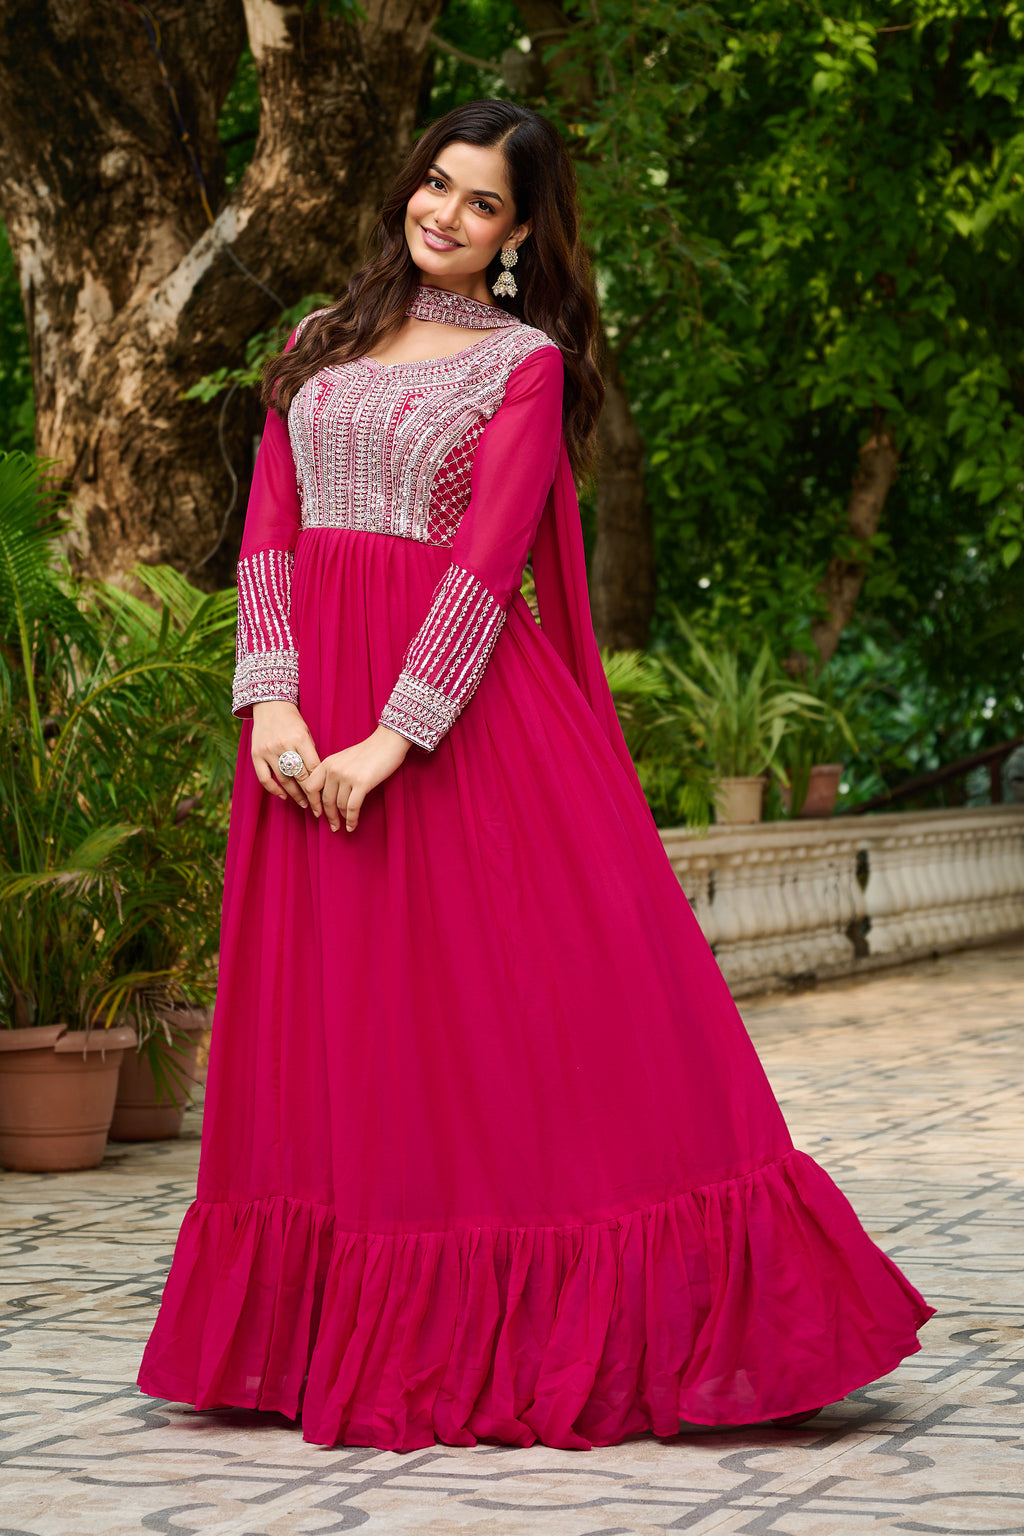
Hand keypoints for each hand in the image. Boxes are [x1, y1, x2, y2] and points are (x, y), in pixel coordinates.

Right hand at [251, 701, 323, 816]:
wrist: (270, 705)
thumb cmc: (293, 721)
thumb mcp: (306, 732)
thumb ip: (310, 753)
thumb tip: (319, 779)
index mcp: (300, 739)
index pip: (313, 768)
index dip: (320, 786)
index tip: (325, 797)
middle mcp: (284, 745)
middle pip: (300, 776)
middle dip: (310, 795)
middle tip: (317, 807)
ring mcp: (268, 751)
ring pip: (284, 780)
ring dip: (295, 795)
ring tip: (304, 804)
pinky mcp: (256, 754)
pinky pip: (265, 778)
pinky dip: (274, 790)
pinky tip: (284, 796)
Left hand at [304, 724, 410, 832]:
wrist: (388, 742)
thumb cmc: (369, 752)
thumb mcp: (344, 759)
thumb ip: (334, 773)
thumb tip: (330, 796)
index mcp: (328, 763)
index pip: (311, 787)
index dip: (313, 803)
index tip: (317, 813)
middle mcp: (334, 769)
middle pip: (326, 800)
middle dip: (329, 816)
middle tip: (333, 826)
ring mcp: (347, 776)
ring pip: (339, 805)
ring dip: (342, 818)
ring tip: (346, 825)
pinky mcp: (362, 783)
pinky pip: (352, 807)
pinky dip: (352, 819)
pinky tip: (352, 826)